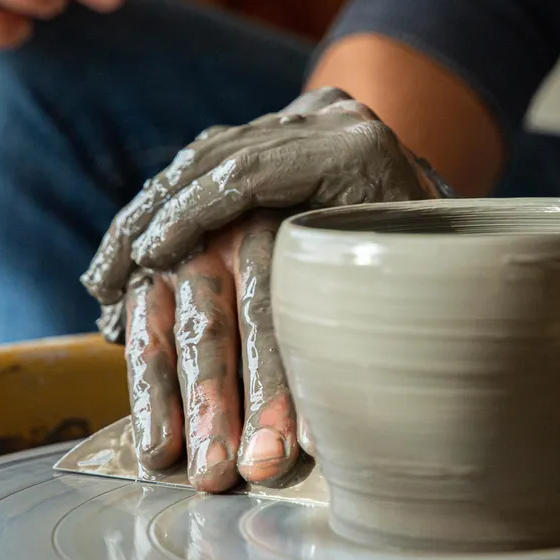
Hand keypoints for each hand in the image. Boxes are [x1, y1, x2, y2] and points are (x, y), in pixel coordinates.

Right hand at [82, 88, 450, 489]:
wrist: (455, 210)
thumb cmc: (437, 269)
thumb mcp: (411, 288)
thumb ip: (359, 324)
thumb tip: (308, 441)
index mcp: (357, 152)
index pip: (255, 173)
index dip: (195, 215)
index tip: (148, 259)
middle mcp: (325, 121)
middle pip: (218, 163)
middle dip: (153, 221)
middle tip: (105, 282)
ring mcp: (302, 118)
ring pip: (204, 156)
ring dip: (146, 214)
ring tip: (105, 275)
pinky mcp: (285, 132)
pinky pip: (213, 162)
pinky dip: (167, 207)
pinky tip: (133, 251)